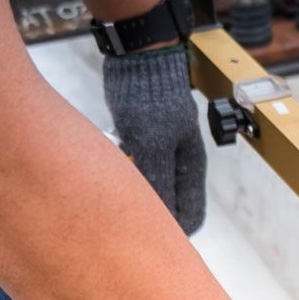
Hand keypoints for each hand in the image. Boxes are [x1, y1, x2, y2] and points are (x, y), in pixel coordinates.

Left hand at [100, 47, 205, 232]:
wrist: (138, 58)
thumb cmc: (149, 96)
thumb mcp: (152, 143)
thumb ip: (157, 182)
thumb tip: (159, 220)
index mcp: (190, 169)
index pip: (190, 219)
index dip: (172, 236)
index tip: (145, 241)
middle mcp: (178, 165)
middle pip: (167, 208)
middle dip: (148, 216)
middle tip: (120, 218)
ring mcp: (160, 154)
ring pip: (148, 190)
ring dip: (132, 193)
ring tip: (113, 185)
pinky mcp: (141, 143)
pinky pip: (133, 172)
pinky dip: (121, 174)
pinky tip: (108, 165)